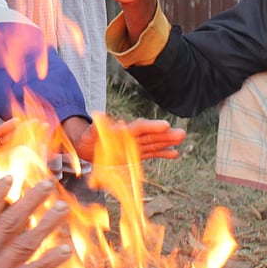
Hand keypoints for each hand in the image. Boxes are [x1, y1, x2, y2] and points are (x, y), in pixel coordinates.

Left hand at [61, 115, 185, 161]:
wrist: (86, 146)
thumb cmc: (87, 138)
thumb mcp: (89, 132)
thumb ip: (96, 126)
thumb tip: (97, 114)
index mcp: (121, 131)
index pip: (139, 128)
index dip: (151, 127)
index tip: (165, 125)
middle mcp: (130, 137)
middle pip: (150, 135)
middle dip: (164, 135)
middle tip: (180, 133)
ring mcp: (134, 145)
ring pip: (152, 143)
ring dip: (166, 142)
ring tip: (180, 138)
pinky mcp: (134, 153)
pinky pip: (150, 153)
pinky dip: (161, 153)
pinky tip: (174, 153)